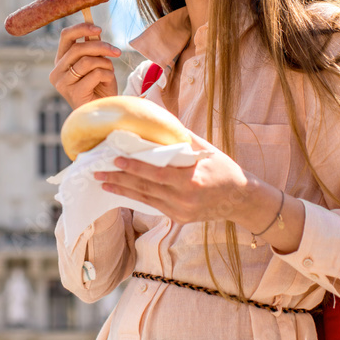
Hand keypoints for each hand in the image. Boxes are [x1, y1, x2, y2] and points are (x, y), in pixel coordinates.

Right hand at [49, 22, 121, 108]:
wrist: (103, 111)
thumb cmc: (100, 87)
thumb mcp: (97, 63)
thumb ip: (93, 49)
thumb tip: (94, 31)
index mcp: (61, 61)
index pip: (65, 36)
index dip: (81, 28)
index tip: (99, 29)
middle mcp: (57, 72)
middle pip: (77, 48)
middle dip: (101, 47)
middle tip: (116, 51)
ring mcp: (63, 84)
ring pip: (87, 61)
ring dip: (105, 63)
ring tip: (110, 71)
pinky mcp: (73, 94)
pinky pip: (95, 74)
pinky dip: (107, 75)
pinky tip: (108, 83)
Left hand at [94, 131, 253, 224]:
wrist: (241, 199)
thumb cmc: (223, 169)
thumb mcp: (206, 150)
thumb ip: (182, 139)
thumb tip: (160, 121)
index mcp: (191, 180)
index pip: (157, 173)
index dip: (135, 167)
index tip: (116, 159)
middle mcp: (184, 198)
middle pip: (146, 188)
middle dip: (120, 179)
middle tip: (98, 171)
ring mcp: (181, 211)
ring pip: (145, 199)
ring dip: (122, 190)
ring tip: (103, 182)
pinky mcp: (179, 218)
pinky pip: (153, 205)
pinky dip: (136, 197)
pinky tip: (121, 190)